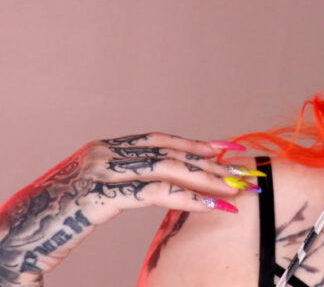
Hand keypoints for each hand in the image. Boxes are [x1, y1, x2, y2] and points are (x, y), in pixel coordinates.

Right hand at [0, 132, 261, 285]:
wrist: (11, 239)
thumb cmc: (52, 223)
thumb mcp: (91, 194)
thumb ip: (123, 184)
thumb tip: (159, 186)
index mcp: (103, 148)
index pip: (160, 140)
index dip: (196, 144)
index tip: (228, 150)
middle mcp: (103, 152)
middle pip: (170, 152)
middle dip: (212, 163)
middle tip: (244, 172)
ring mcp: (99, 171)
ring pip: (168, 168)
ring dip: (208, 179)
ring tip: (238, 189)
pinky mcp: (98, 195)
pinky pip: (155, 192)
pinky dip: (189, 197)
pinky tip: (213, 204)